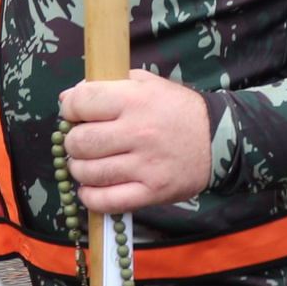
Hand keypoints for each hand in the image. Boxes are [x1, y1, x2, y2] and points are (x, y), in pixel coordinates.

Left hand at [59, 68, 213, 215]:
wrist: (218, 139)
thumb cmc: (178, 110)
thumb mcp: (148, 84)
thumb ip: (109, 85)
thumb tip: (68, 98)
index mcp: (136, 99)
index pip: (82, 102)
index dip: (69, 108)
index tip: (73, 114)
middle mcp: (139, 132)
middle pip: (81, 142)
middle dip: (73, 142)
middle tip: (81, 143)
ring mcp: (146, 165)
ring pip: (89, 173)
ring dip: (79, 170)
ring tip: (87, 164)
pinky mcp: (152, 192)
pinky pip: (107, 201)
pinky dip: (90, 197)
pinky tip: (91, 189)